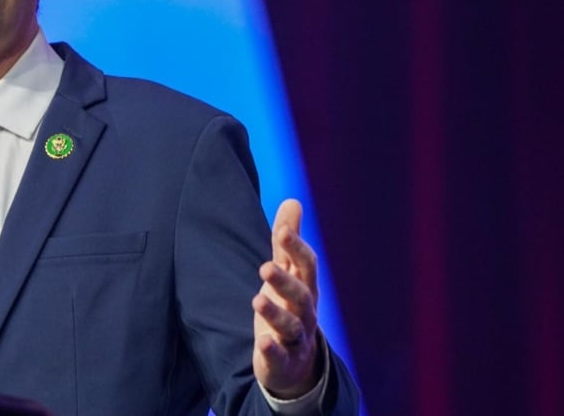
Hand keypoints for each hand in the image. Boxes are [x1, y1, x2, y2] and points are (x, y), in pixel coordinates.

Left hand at [252, 199, 320, 398]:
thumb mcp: (289, 273)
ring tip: (257, 300)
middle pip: (300, 295)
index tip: (283, 230)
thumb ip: (287, 242)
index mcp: (306, 287)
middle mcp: (305, 312)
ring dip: (275, 314)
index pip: (306, 266)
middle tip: (265, 267)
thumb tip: (293, 201)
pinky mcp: (284, 360)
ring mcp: (296, 338)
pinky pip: (281, 356)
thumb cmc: (291, 307)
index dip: (297, 248)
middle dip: (285, 281)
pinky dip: (273, 350)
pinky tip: (262, 341)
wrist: (297, 363)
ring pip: (291, 326)